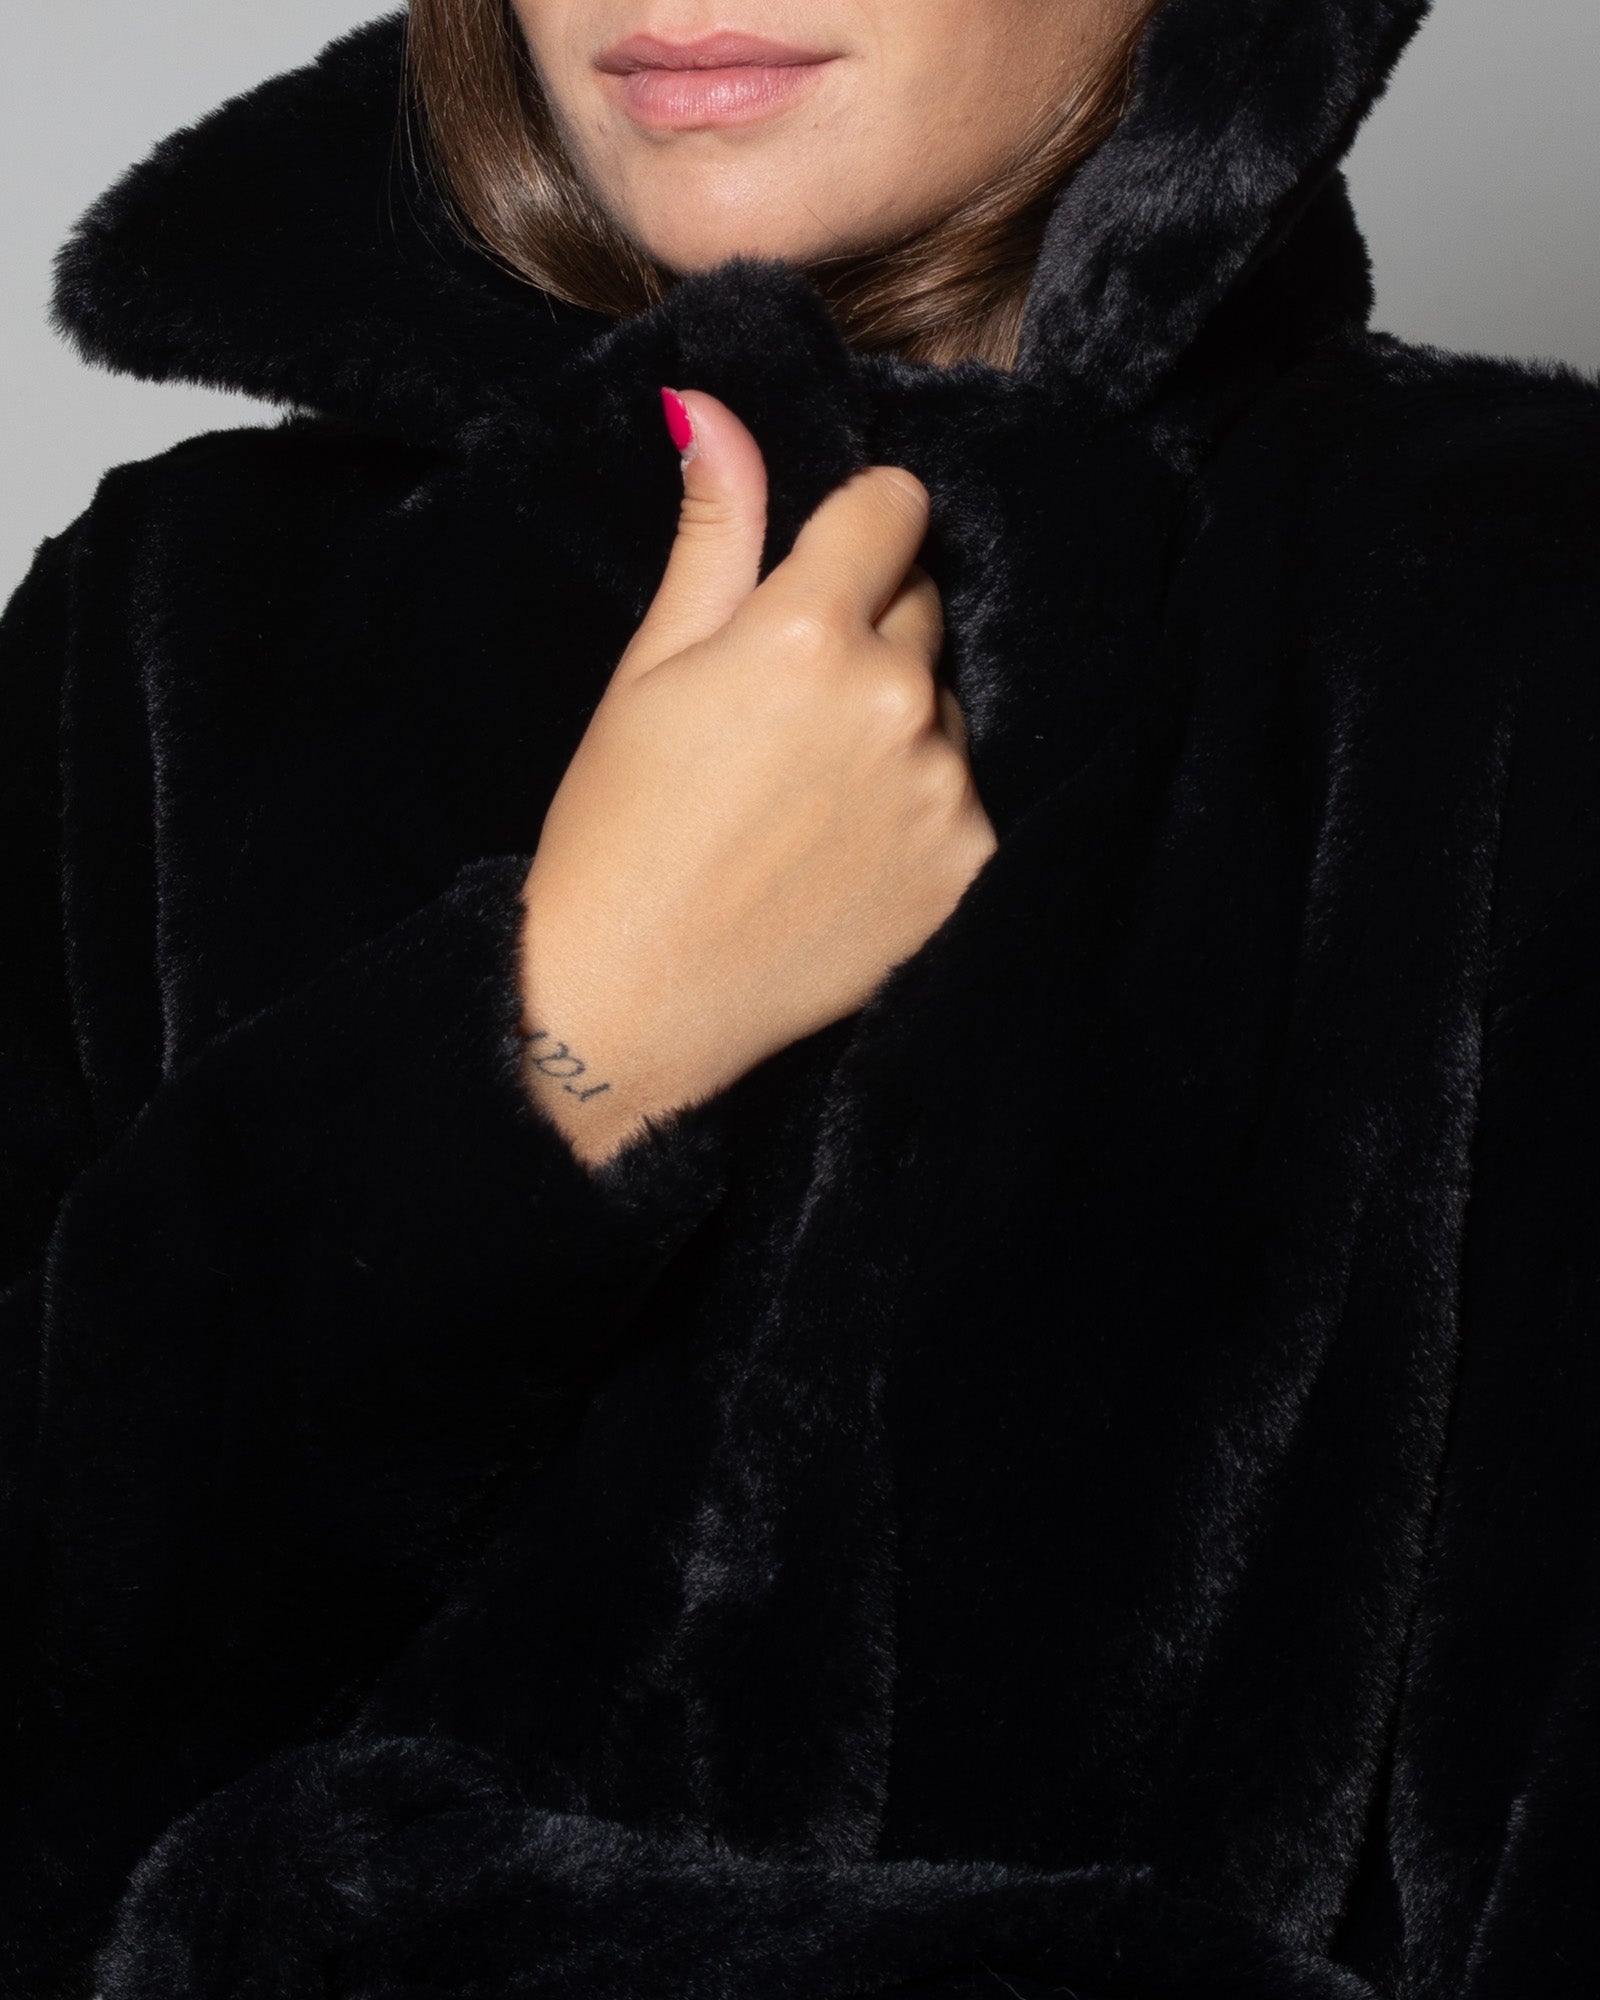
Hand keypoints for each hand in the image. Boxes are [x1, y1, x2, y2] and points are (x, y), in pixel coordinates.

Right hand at [517, 387, 997, 1167]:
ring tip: (814, 799)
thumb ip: (711, 535)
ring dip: (902, 725)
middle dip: (871, 633)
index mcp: (805, 630)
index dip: (858, 530)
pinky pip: (973, 793)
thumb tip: (712, 405)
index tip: (826, 572)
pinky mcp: (970, 866)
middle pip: (925, 606)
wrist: (629, 1002)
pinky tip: (853, 853)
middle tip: (790, 715)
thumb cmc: (617, 827)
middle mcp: (894, 697)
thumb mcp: (648, 669)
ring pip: (948, 705)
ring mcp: (944, 788)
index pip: (894, 506)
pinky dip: (927, 811)